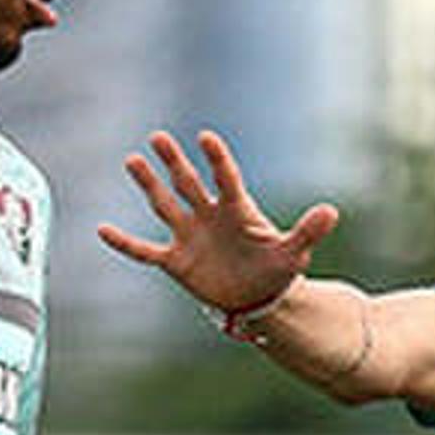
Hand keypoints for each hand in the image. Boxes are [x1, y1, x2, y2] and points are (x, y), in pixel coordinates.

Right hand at [97, 128, 340, 317]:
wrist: (258, 298)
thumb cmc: (277, 270)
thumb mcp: (294, 252)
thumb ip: (308, 231)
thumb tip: (332, 212)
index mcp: (237, 209)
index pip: (225, 178)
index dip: (216, 159)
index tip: (205, 137)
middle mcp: (209, 215)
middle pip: (188, 183)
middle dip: (174, 162)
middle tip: (159, 137)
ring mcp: (189, 235)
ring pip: (165, 205)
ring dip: (149, 185)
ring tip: (133, 160)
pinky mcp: (175, 260)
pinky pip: (145, 250)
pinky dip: (125, 243)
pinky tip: (102, 229)